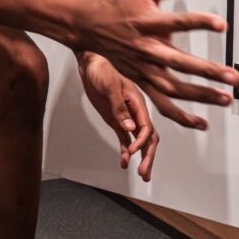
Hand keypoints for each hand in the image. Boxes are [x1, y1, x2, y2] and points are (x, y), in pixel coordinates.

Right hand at [73, 0, 238, 126]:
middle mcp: (147, 49)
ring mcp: (143, 69)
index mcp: (149, 23)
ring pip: (174, 88)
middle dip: (208, 71)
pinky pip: (162, 103)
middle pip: (180, 62)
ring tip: (225, 97)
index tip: (222, 25)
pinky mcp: (141, 81)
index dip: (200, 22)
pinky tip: (201, 122)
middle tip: (232, 76)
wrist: (90, 25)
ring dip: (201, 95)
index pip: (179, 22)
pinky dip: (181, 116)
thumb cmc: (120, 6)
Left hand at [77, 53, 160, 180]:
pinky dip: (126, 151)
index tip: (132, 150)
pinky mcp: (116, 120)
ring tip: (142, 174)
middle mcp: (135, 111)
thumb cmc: (102, 69)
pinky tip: (124, 162)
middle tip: (144, 173)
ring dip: (141, 157)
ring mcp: (126, 117)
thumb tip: (130, 127)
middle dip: (148, 156)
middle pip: (148, 138)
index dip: (142, 141)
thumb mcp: (109, 86)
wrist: (90, 64)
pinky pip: (124, 139)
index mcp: (138, 102)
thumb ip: (119, 107)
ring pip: (139, 141)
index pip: (147, 127)